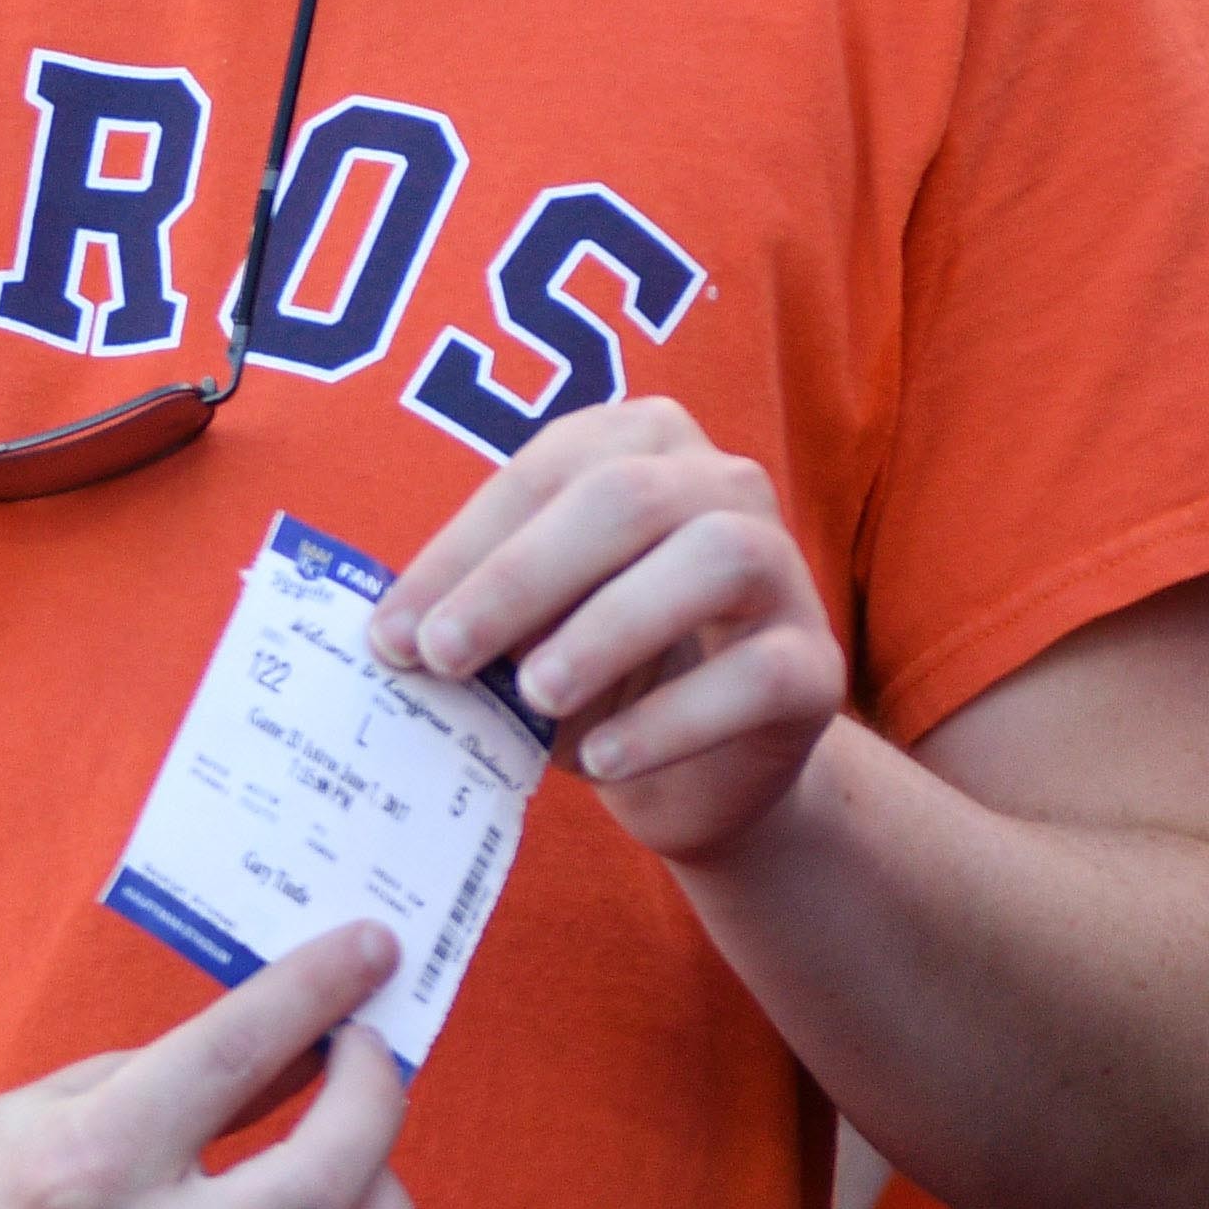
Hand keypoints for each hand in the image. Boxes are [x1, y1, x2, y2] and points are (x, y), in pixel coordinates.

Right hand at [0, 924, 415, 1208]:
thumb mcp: (60, 1097)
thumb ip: (189, 1077)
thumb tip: (305, 1039)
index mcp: (85, 1160)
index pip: (232, 1056)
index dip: (315, 989)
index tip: (367, 947)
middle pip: (320, 1182)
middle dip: (372, 1095)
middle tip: (367, 1055)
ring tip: (361, 1171)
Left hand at [370, 397, 844, 864]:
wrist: (695, 766)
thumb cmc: (589, 665)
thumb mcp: (521, 626)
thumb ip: (472, 610)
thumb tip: (390, 636)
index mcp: (633, 441)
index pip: (537, 477)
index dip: (458, 553)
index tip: (389, 633)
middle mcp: (721, 480)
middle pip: (624, 498)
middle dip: (520, 578)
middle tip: (444, 657)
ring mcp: (784, 566)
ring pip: (712, 561)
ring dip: (606, 631)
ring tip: (532, 696)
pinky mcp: (819, 662)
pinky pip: (759, 675)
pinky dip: (672, 719)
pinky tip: (603, 758)